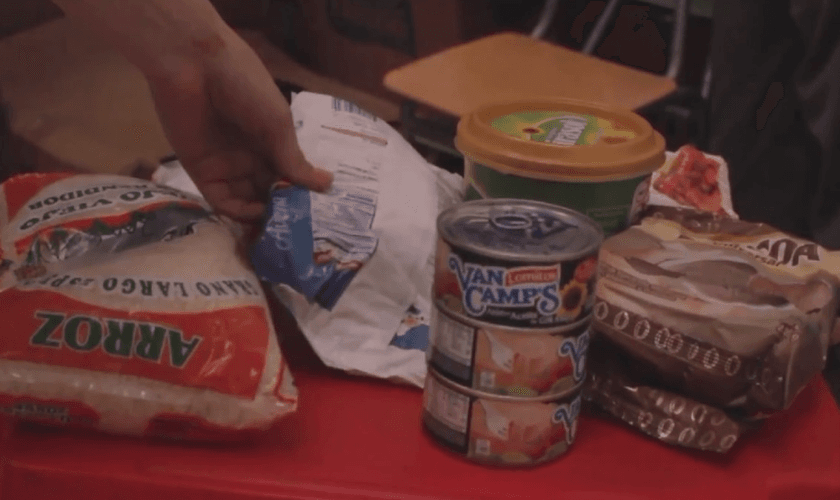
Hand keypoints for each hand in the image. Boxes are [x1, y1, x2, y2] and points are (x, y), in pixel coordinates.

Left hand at [147, 33, 332, 220]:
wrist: (194, 65)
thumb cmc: (245, 85)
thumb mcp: (277, 124)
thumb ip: (293, 160)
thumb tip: (327, 185)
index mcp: (272, 141)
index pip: (290, 177)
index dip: (302, 195)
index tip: (318, 214)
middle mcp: (251, 157)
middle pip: (270, 193)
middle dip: (283, 212)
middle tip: (299, 232)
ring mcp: (227, 166)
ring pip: (247, 202)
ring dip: (262, 217)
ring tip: (279, 229)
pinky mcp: (201, 172)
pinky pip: (222, 201)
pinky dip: (238, 213)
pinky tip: (254, 216)